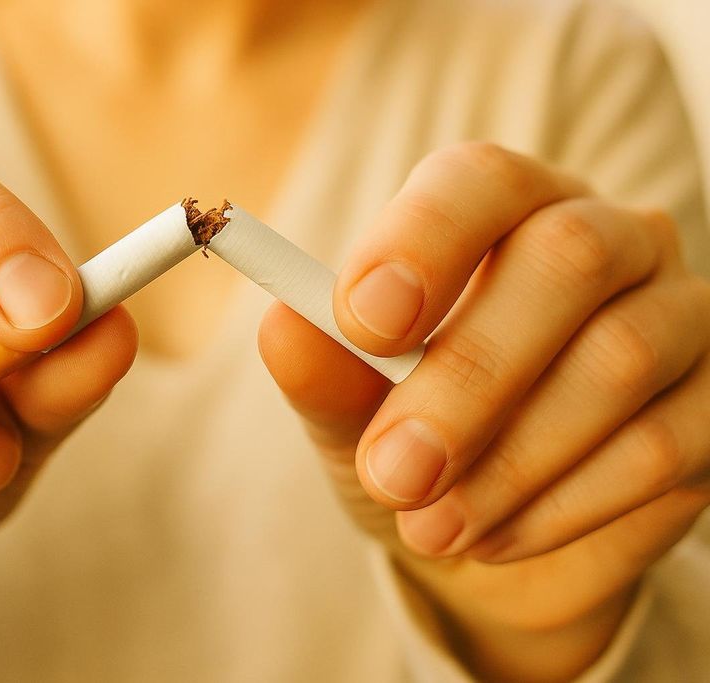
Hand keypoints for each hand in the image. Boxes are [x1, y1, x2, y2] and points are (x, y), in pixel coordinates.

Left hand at [260, 142, 709, 680]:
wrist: (481, 531)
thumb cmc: (411, 439)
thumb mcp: (349, 412)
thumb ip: (324, 369)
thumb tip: (283, 326)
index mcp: (502, 213)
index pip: (481, 180)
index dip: (424, 240)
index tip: (362, 324)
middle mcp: (604, 239)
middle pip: (566, 257)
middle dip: (467, 378)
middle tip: (395, 472)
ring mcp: (675, 314)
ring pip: (617, 358)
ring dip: (509, 459)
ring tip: (432, 525)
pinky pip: (663, 446)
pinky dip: (561, 505)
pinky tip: (495, 536)